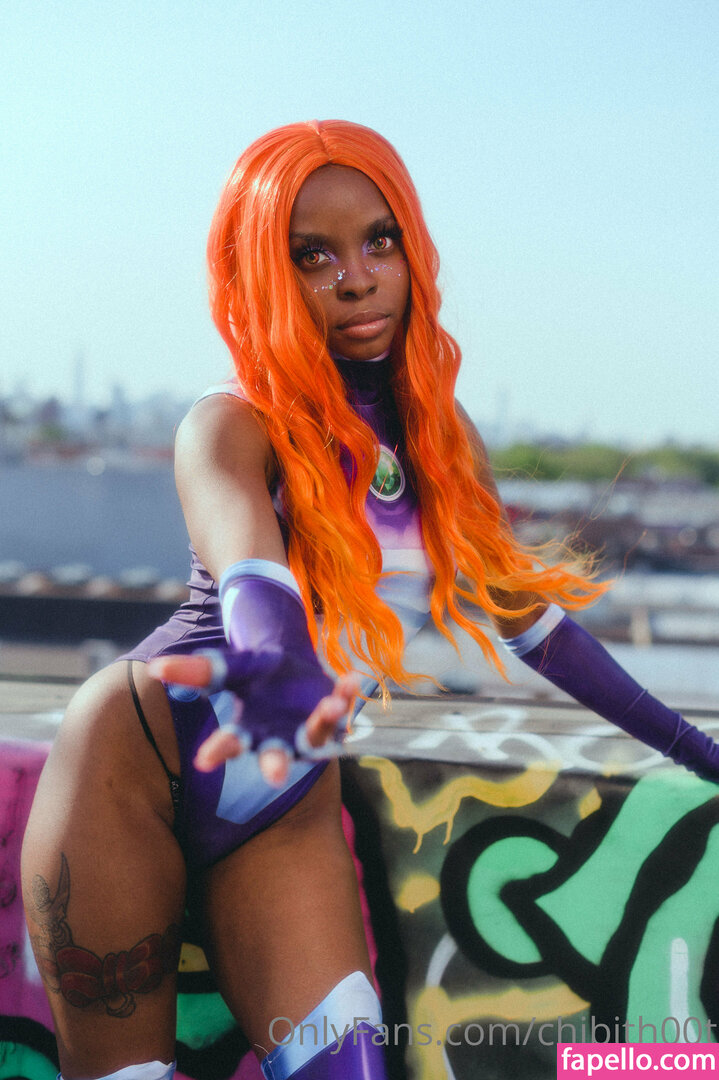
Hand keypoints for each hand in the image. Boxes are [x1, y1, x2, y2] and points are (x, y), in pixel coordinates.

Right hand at [148, 652, 357, 785]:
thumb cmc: (256, 674)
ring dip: (322, 722)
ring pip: (315, 736)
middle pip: (274, 758)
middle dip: (274, 766)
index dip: (218, 752)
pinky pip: (341, 708)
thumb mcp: (229, 667)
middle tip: (275, 775)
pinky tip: (350, 680)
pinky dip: (345, 695)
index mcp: (248, 731)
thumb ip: (198, 671)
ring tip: (330, 705)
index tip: (203, 762)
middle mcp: (278, 739)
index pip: (229, 746)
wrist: (293, 666)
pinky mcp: (333, 718)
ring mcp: (307, 732)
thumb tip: (154, 667)